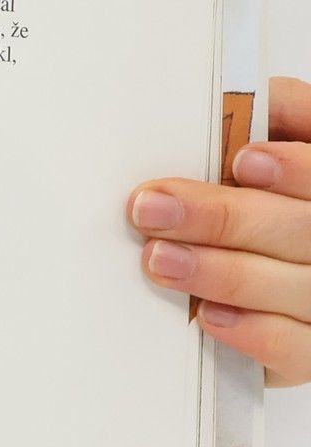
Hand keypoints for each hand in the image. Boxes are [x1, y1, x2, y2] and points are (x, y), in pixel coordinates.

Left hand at [130, 76, 310, 384]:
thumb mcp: (274, 150)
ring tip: (157, 258)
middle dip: (223, 216)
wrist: (276, 282)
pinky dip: (254, 332)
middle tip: (151, 207)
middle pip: (301, 229)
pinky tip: (208, 315)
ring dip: (221, 272)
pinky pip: (298, 350)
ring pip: (296, 287)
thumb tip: (227, 96)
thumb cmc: (267, 201)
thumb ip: (262, 121)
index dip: (296, 167)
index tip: (241, 159)